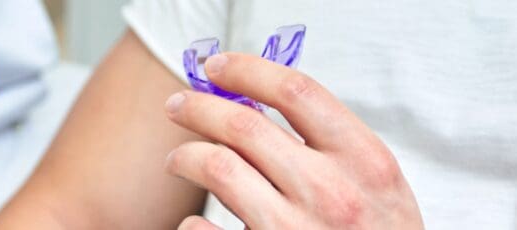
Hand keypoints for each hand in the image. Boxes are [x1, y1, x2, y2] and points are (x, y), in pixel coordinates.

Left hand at [163, 53, 422, 228]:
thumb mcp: (376, 184)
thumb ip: (332, 143)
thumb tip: (254, 100)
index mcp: (365, 162)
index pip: (296, 92)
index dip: (246, 71)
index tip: (216, 67)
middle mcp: (332, 193)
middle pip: (243, 125)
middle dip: (198, 107)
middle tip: (178, 106)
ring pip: (217, 167)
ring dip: (186, 156)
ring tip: (180, 159)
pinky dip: (191, 221)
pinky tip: (195, 219)